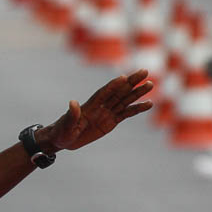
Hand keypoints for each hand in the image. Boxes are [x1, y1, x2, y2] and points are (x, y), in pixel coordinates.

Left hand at [34, 69, 153, 152]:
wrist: (63, 140)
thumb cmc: (61, 132)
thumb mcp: (65, 125)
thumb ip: (71, 114)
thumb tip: (72, 102)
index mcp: (89, 106)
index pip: (103, 93)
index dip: (113, 85)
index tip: (123, 77)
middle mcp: (100, 106)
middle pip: (118, 92)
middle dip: (131, 82)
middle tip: (144, 71)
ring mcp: (107, 113)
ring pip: (125, 100)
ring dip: (137, 92)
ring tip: (150, 84)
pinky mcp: (111, 121)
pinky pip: (126, 113)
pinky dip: (137, 108)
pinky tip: (149, 103)